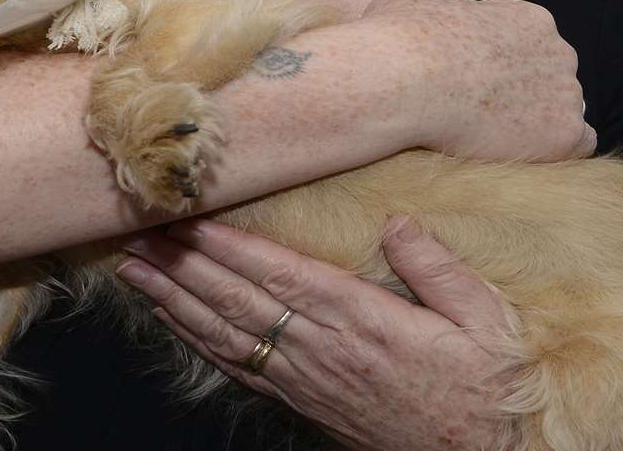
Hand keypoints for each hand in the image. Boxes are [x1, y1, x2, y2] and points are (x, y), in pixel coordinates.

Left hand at [115, 215, 518, 450]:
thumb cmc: (488, 387)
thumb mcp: (486, 320)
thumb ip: (437, 267)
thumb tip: (396, 222)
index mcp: (365, 321)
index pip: (280, 276)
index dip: (227, 247)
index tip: (188, 219)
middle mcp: (325, 351)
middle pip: (236, 301)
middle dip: (182, 265)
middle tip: (138, 232)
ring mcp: (309, 380)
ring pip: (226, 335)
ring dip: (174, 300)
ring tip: (134, 269)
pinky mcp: (306, 403)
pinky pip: (239, 369)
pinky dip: (199, 341)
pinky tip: (174, 319)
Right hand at [359, 0, 593, 162]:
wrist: (406, 80)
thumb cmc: (399, 40)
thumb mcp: (406, 6)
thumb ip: (425, 13)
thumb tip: (405, 19)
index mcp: (529, 19)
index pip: (532, 45)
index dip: (507, 68)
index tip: (480, 85)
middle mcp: (558, 51)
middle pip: (553, 78)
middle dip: (528, 94)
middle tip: (489, 116)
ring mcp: (566, 92)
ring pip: (564, 111)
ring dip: (539, 125)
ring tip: (499, 143)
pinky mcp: (564, 133)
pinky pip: (579, 145)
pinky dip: (556, 152)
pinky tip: (526, 158)